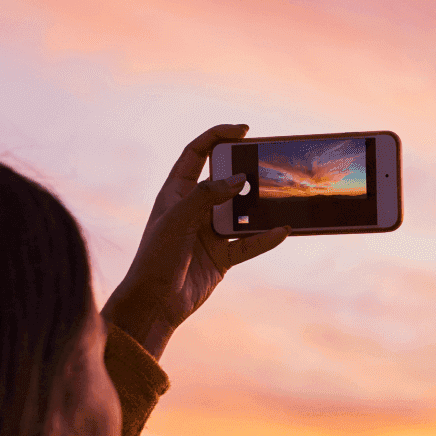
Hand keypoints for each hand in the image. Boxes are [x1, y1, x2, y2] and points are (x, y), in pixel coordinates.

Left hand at [102, 124, 290, 357]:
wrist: (154, 304)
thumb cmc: (156, 259)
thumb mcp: (177, 220)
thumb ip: (207, 196)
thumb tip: (239, 180)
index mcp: (176, 192)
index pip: (196, 154)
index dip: (217, 137)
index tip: (243, 130)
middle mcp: (193, 209)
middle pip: (224, 181)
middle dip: (245, 171)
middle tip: (267, 163)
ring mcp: (209, 233)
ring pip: (240, 212)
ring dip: (259, 206)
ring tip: (280, 196)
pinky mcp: (221, 256)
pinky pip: (248, 243)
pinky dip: (264, 238)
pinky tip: (281, 231)